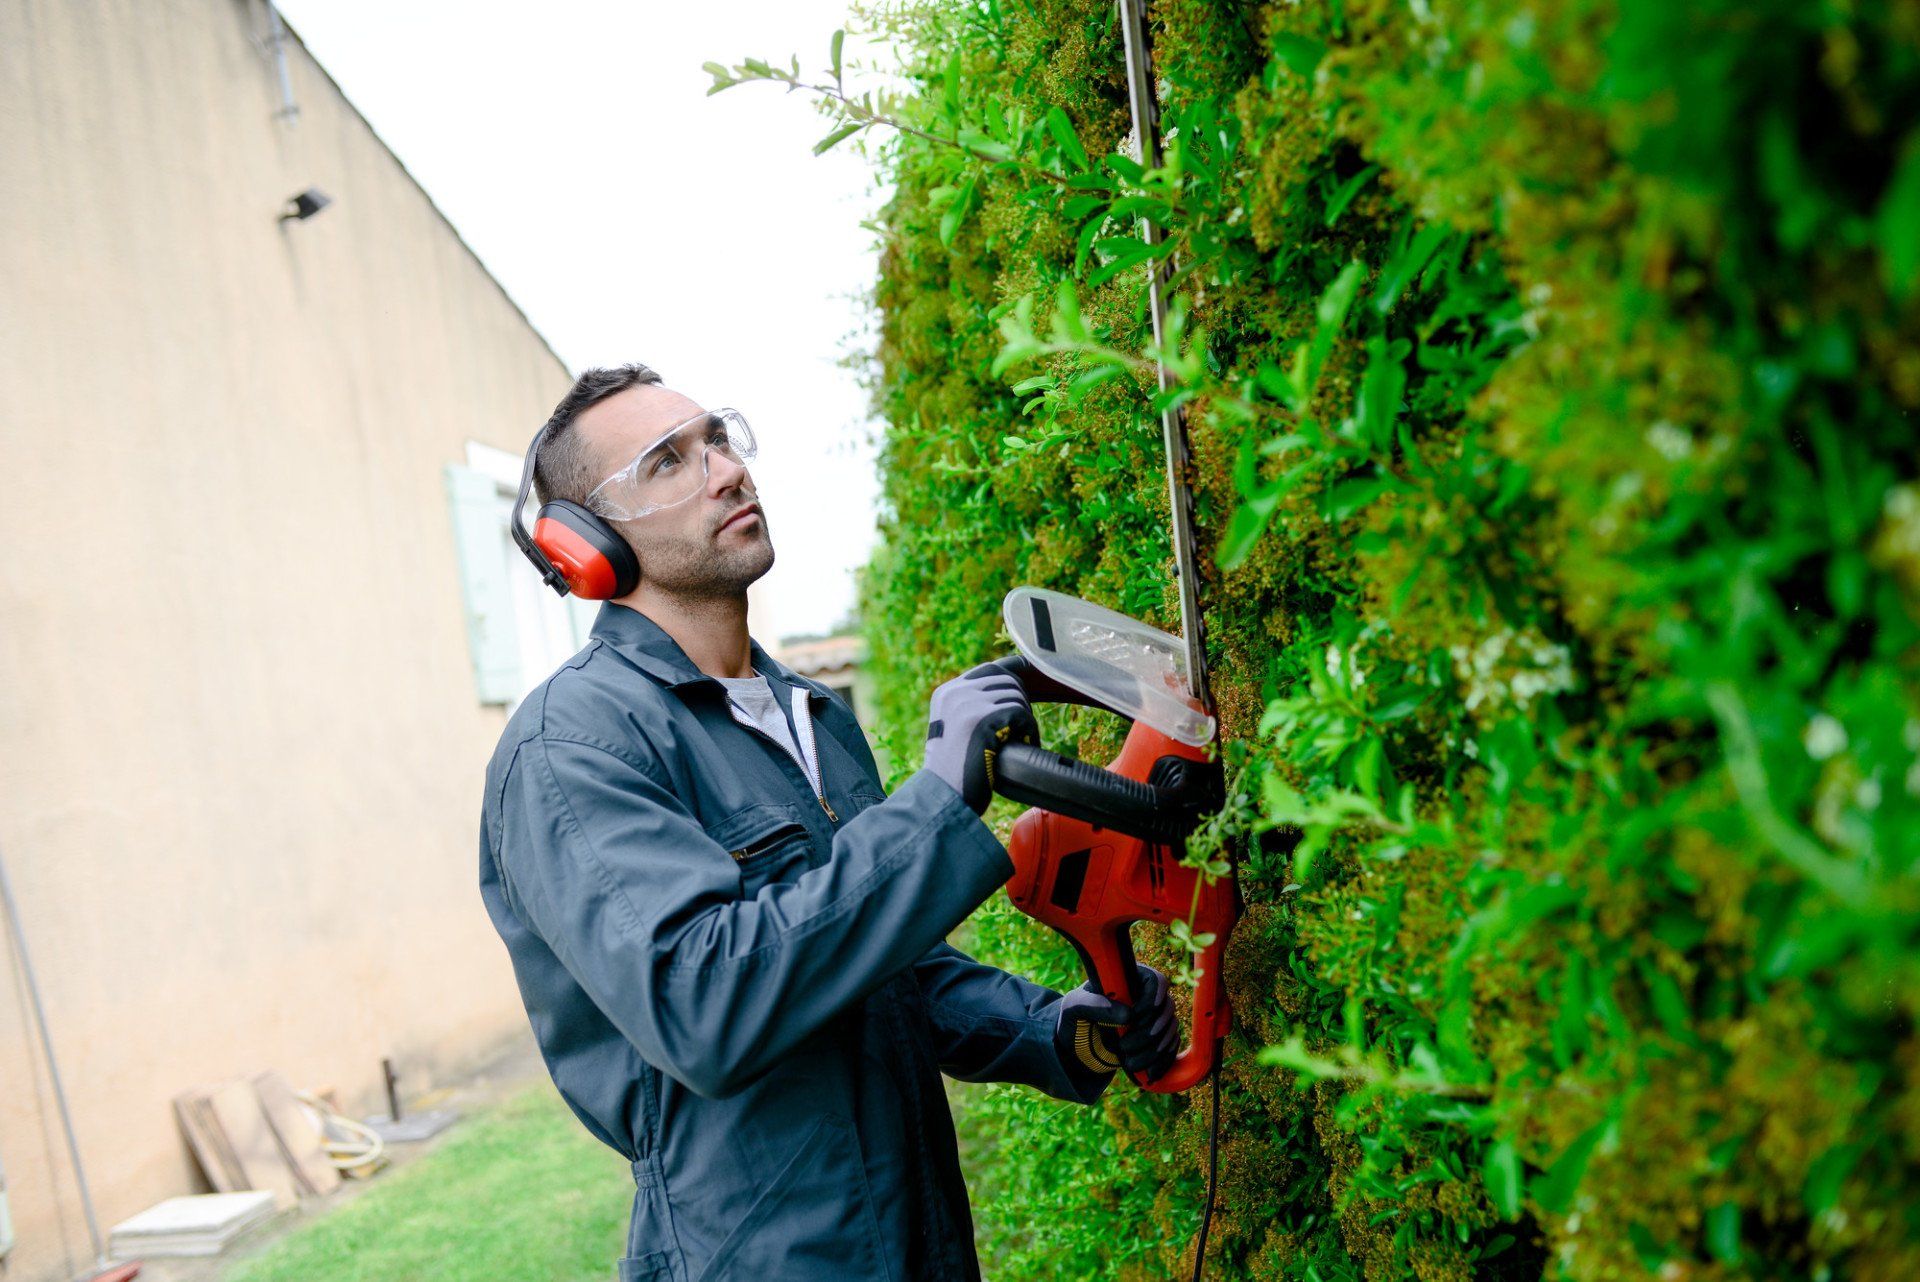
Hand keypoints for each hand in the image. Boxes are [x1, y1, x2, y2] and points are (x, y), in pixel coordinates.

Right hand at [922, 662, 1038, 813]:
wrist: (945, 796)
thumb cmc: (954, 773)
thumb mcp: (954, 732)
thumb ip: (970, 709)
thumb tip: (1008, 692)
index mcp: (946, 694)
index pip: (987, 670)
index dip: (1012, 673)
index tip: (1028, 676)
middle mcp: (954, 692)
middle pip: (1006, 680)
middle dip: (1021, 702)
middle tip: (1022, 729)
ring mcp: (968, 703)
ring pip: (1016, 696)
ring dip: (1025, 720)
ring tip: (1020, 742)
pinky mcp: (984, 718)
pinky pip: (1022, 714)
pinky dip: (1030, 732)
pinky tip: (1026, 747)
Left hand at [1053, 964, 1178, 1081]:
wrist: (1076, 1049)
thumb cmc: (1073, 1019)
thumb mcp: (1073, 1008)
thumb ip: (1095, 1005)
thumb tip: (1128, 1015)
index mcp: (1127, 980)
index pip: (1155, 979)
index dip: (1153, 996)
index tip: (1137, 1015)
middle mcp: (1145, 997)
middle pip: (1167, 1007)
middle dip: (1149, 1031)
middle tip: (1124, 1046)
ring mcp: (1153, 1019)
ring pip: (1170, 1030)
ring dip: (1154, 1050)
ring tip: (1128, 1063)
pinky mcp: (1156, 1041)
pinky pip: (1171, 1049)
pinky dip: (1163, 1062)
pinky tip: (1149, 1075)